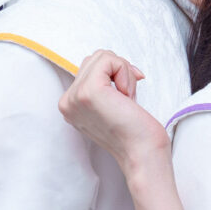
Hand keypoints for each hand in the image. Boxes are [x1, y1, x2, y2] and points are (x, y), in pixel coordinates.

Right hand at [58, 50, 171, 179]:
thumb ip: (102, 84)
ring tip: (126, 98)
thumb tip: (111, 60)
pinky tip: (127, 96)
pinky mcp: (89, 91)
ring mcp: (75, 97)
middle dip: (119, 71)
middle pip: (94, 59)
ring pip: (102, 57)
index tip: (127, 93)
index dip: (114, 74)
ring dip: (123, 72)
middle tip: (127, 97)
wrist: (143, 152)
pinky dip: (125, 72)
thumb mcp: (109, 103)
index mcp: (70, 105)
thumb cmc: (135, 132)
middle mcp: (67, 101)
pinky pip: (109, 60)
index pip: (89, 68)